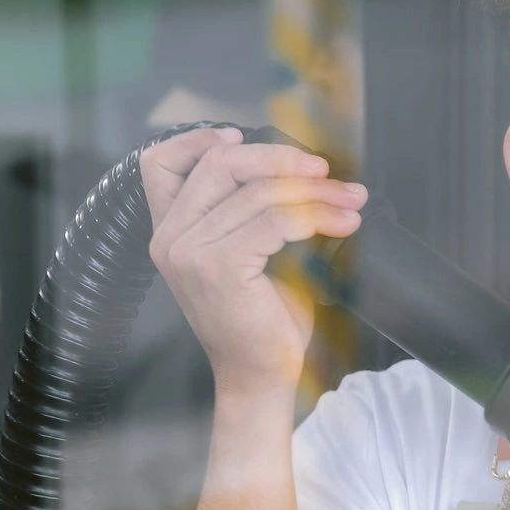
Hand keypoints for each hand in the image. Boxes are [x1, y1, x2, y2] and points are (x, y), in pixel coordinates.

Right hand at [142, 127, 367, 398]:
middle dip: (281, 159)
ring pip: (259, 192)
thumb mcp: (251, 255)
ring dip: (314, 191)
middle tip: (326, 172)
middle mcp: (170, 238)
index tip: (241, 134)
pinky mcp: (219, 266)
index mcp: (169, 232)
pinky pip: (275, 220)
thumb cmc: (259, 321)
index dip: (197, 140)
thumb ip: (253, 213)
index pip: (161, 164)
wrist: (259, 376)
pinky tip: (341, 223)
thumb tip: (300, 170)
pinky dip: (315, 215)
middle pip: (221, 164)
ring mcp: (189, 251)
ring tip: (349, 201)